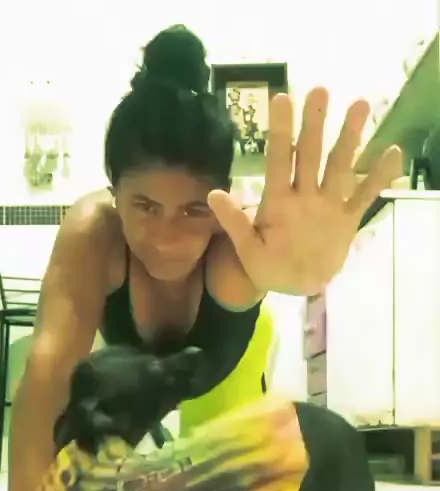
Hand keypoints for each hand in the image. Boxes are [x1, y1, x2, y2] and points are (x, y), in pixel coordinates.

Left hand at [208, 88, 402, 295]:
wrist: (293, 287)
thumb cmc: (267, 266)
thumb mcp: (247, 249)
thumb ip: (234, 222)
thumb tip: (214, 193)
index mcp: (277, 200)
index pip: (278, 159)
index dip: (280, 131)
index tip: (281, 99)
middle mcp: (304, 194)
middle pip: (310, 153)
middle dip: (315, 123)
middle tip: (319, 89)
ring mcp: (327, 204)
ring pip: (339, 165)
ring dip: (349, 137)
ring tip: (360, 105)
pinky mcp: (346, 219)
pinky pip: (363, 195)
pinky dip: (377, 177)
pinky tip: (392, 153)